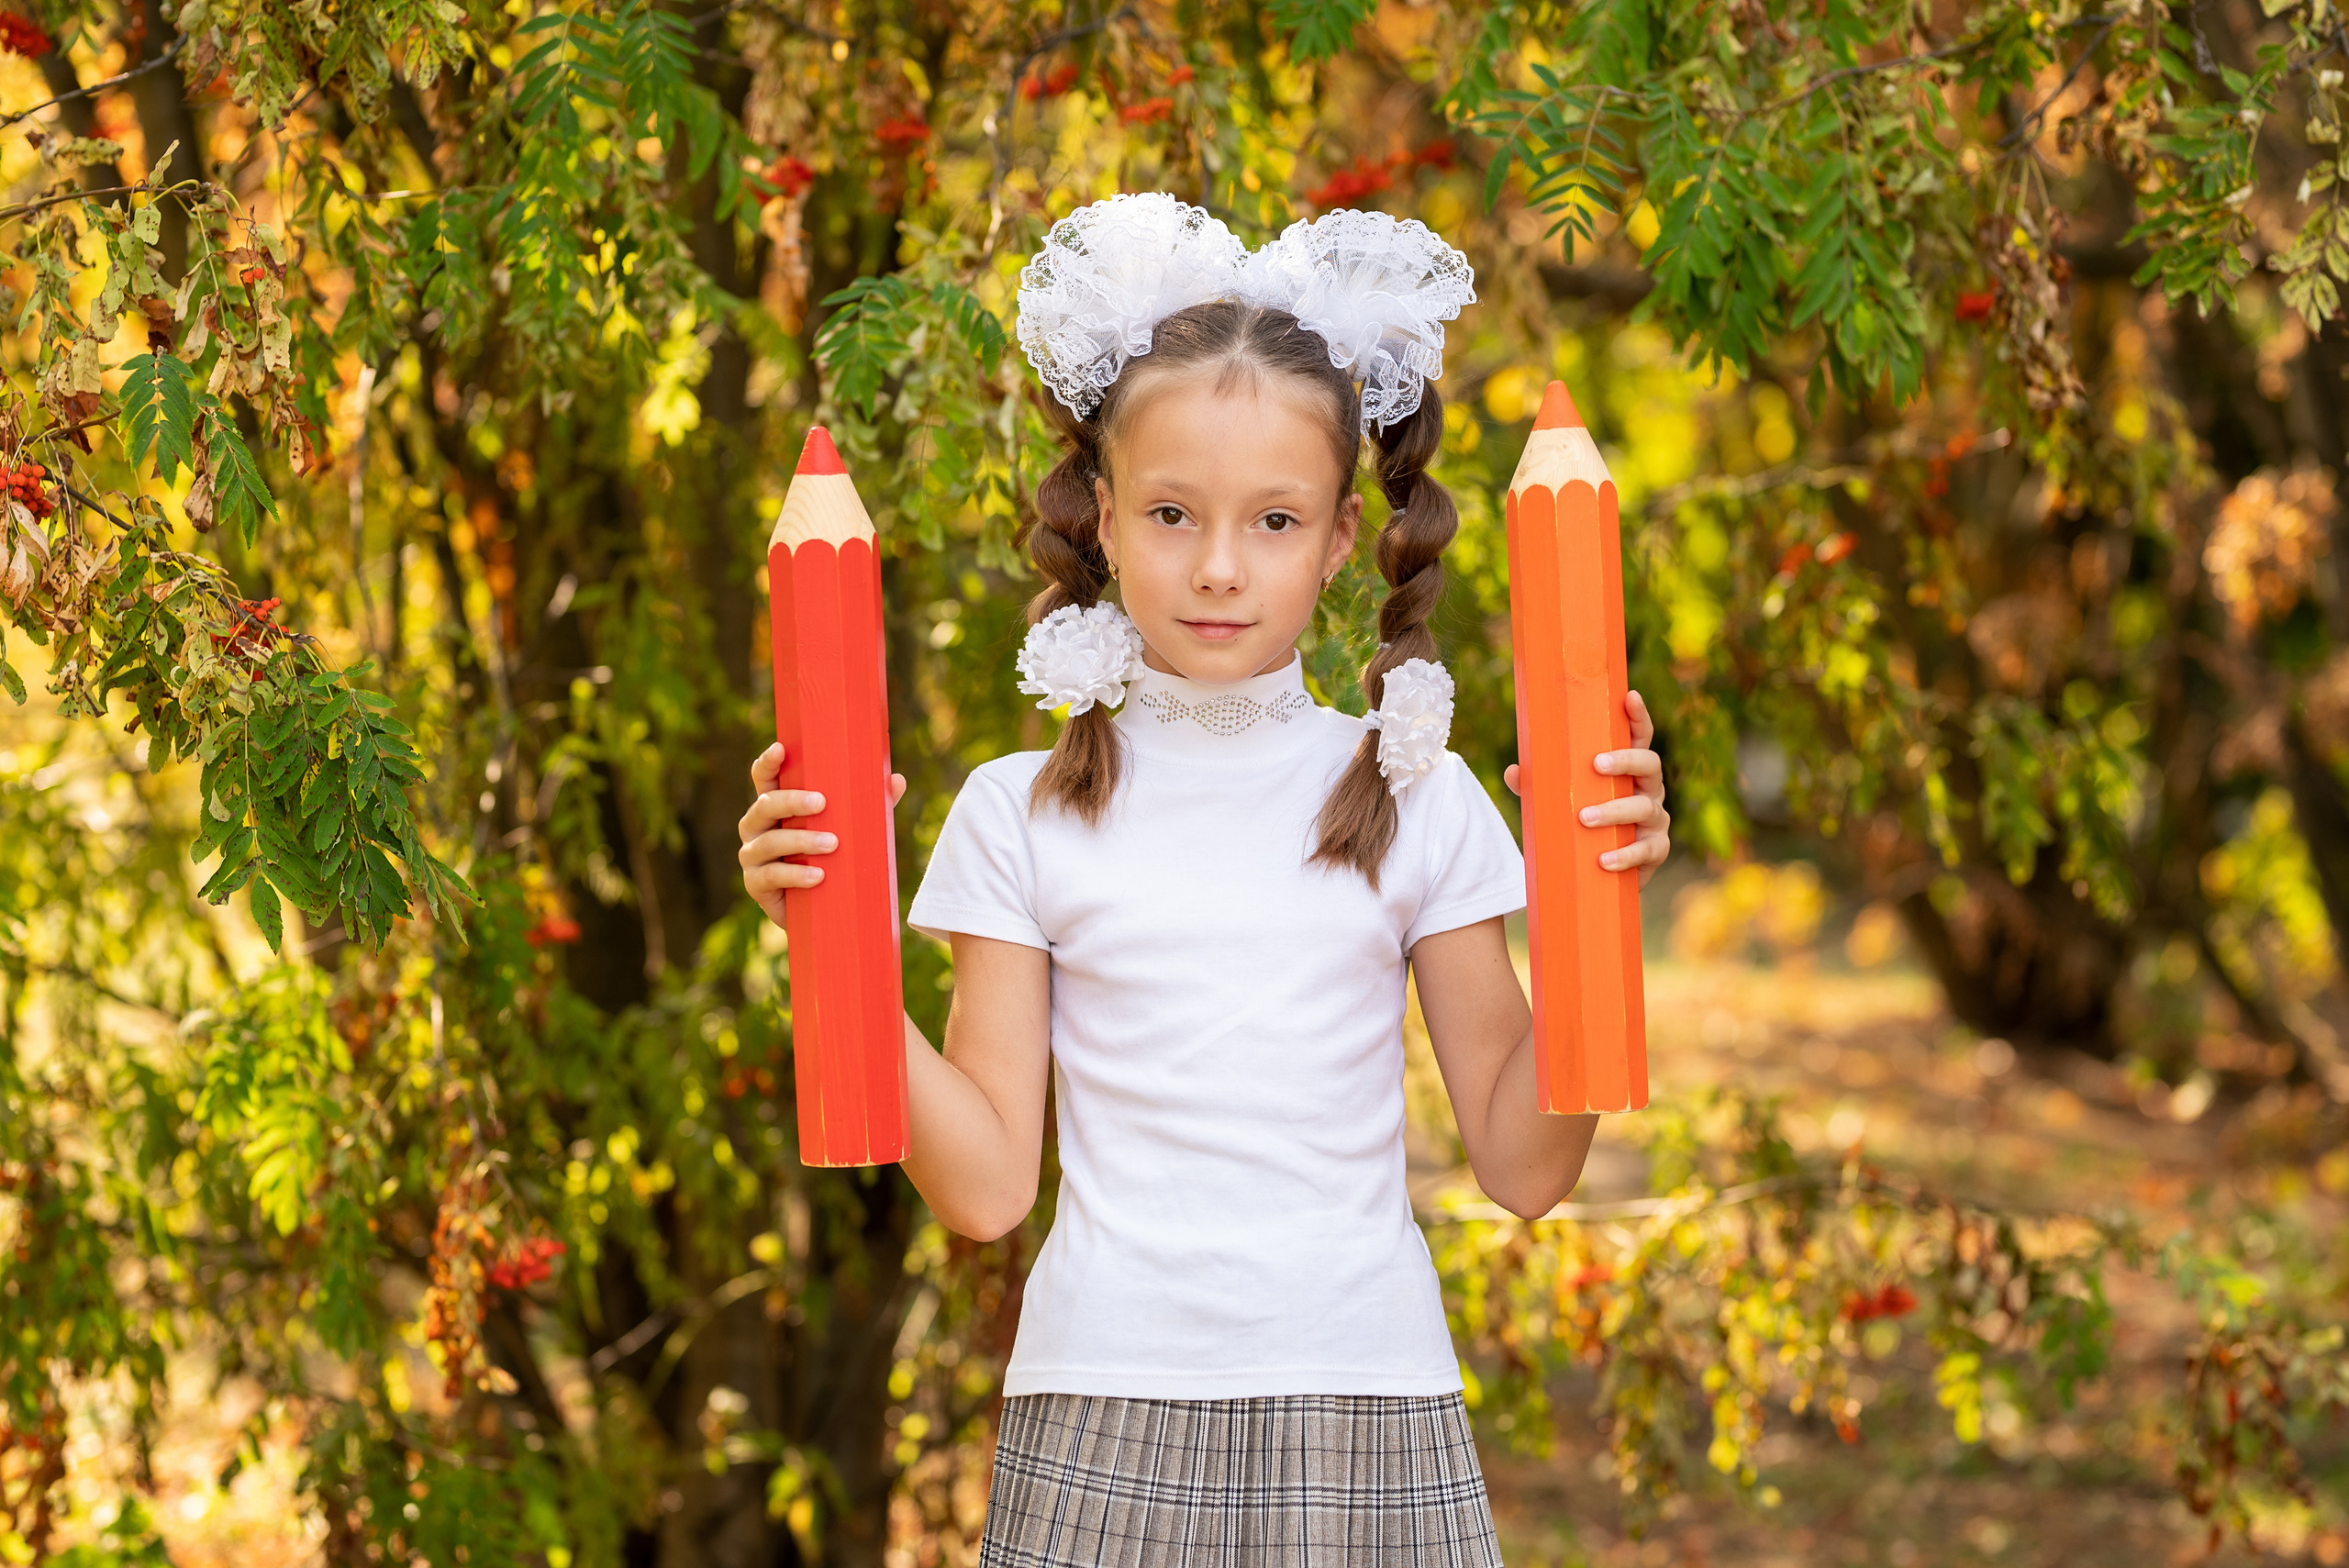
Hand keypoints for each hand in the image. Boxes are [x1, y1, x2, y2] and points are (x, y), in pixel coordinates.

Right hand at [736, 742, 907, 928]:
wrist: (821, 910)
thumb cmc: (832, 857)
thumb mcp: (850, 829)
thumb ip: (870, 806)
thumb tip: (898, 780)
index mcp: (775, 805)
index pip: (764, 778)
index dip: (768, 762)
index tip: (780, 748)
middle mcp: (757, 826)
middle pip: (765, 805)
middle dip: (792, 801)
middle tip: (822, 802)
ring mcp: (752, 855)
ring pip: (770, 841)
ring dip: (801, 840)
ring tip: (833, 844)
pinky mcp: (756, 884)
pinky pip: (772, 876)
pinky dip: (796, 875)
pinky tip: (818, 875)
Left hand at [1501, 689, 1671, 887]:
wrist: (1600, 872)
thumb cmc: (1582, 824)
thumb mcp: (1558, 802)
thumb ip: (1537, 787)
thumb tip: (1513, 771)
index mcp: (1628, 771)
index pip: (1639, 737)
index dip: (1638, 717)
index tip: (1630, 696)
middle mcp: (1648, 789)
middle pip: (1649, 764)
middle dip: (1625, 761)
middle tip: (1596, 764)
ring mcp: (1655, 819)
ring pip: (1644, 808)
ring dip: (1614, 811)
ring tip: (1584, 818)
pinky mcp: (1655, 849)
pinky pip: (1647, 850)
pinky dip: (1625, 855)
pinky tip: (1604, 859)